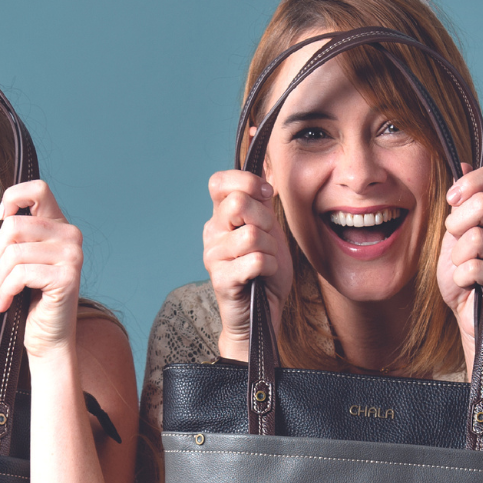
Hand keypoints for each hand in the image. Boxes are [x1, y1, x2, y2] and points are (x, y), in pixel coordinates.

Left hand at [0, 180, 83, 360]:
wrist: (47, 338)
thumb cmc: (30, 299)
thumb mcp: (22, 258)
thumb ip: (17, 233)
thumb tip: (0, 214)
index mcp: (60, 226)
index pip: (37, 188)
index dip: (12, 199)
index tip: (1, 220)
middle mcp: (71, 236)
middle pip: (14, 226)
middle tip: (0, 277)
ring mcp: (72, 256)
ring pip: (14, 252)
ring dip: (0, 278)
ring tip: (3, 293)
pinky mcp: (67, 277)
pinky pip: (21, 273)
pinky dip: (7, 291)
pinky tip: (7, 303)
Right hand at [203, 170, 292, 360]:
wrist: (261, 314)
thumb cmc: (264, 274)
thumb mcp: (268, 230)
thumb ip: (261, 202)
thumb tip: (263, 168)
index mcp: (220, 218)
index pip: (219, 183)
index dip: (246, 182)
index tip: (266, 194)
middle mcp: (211, 234)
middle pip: (238, 204)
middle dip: (264, 220)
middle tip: (267, 240)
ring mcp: (213, 257)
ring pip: (251, 234)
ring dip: (271, 249)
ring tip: (266, 262)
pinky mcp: (221, 279)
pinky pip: (256, 260)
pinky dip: (270, 267)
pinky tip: (264, 275)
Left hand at [437, 164, 482, 383]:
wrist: (471, 317)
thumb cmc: (463, 277)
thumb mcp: (453, 237)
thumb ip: (458, 205)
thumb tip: (462, 164)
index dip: (472, 181)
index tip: (452, 198)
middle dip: (456, 224)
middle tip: (454, 242)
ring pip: (477, 239)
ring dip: (457, 257)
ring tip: (462, 269)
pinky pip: (475, 268)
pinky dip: (461, 278)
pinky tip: (467, 284)